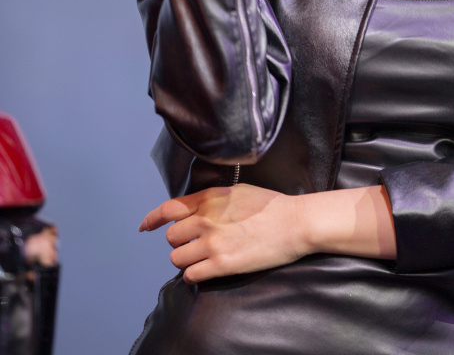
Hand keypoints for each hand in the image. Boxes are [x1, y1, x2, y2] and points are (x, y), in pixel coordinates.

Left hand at [139, 185, 307, 281]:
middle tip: (195, 245)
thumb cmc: (271, 206)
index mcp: (210, 198)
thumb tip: (195, 210)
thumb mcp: (237, 191)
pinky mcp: (221, 264)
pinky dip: (195, 275)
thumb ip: (212, 199)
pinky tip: (206, 271)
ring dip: (187, 260)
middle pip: (171, 237)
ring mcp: (212, 242)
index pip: (169, 209)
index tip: (146, 227)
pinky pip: (191, 275)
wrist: (294, 223)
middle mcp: (206, 218)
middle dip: (180, 243)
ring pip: (177, 258)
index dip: (153, 219)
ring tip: (203, 259)